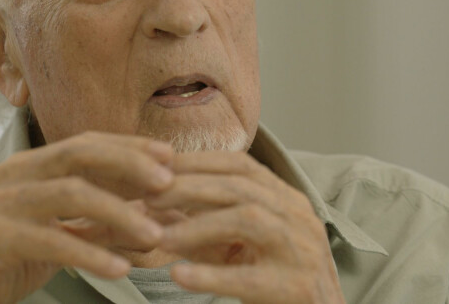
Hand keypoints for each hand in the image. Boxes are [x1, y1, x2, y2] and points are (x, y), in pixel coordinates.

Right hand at [0, 132, 172, 303]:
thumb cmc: (9, 260)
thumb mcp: (65, 237)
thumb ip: (107, 227)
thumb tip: (162, 224)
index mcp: (31, 166)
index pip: (88, 143)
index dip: (131, 147)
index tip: (171, 156)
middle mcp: (14, 174)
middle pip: (80, 153)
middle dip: (130, 164)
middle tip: (169, 183)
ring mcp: (0, 203)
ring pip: (70, 193)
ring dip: (119, 213)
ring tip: (155, 236)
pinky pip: (50, 240)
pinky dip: (90, 253)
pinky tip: (120, 269)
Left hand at [147, 151, 345, 303]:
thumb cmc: (279, 283)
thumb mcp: (241, 247)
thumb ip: (202, 227)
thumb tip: (150, 210)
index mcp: (287, 200)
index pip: (241, 166)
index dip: (197, 162)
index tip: (156, 165)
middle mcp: (297, 217)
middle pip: (239, 187)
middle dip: (189, 187)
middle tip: (148, 196)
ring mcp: (300, 250)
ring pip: (248, 220)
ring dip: (198, 225)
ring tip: (160, 237)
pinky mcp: (296, 286)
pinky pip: (249, 278)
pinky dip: (211, 275)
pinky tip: (180, 275)